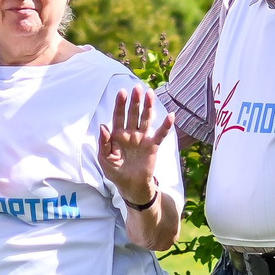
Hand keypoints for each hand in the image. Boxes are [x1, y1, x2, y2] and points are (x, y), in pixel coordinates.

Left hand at [96, 86, 171, 208]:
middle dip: (135, 101)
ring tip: (150, 94)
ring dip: (148, 107)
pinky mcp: (153, 146)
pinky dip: (166, 125)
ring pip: (146, 119)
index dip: (120, 104)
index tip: (122, 92)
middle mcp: (131, 134)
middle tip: (137, 88)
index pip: (118, 116)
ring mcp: (142, 139)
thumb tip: (103, 126)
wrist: (131, 186)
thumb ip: (103, 143)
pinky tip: (171, 116)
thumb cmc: (116, 172)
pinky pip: (160, 134)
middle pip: (133, 114)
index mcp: (117, 135)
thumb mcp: (104, 159)